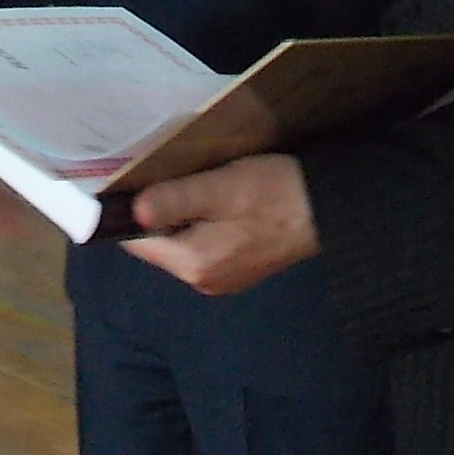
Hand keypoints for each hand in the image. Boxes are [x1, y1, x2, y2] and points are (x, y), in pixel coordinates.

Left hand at [121, 154, 317, 296]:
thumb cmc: (273, 194)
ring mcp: (222, 278)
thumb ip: (174, 201)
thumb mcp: (220, 188)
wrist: (328, 211)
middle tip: (162, 174)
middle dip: (156, 211)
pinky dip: (200, 223)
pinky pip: (203, 245)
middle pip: (158, 244)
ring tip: (190, 182)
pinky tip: (214, 199)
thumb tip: (131, 212)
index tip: (127, 181)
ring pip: (180, 243)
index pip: (136, 242)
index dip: (126, 212)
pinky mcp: (238, 269)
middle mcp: (202, 280)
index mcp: (193, 264)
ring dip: (180, 215)